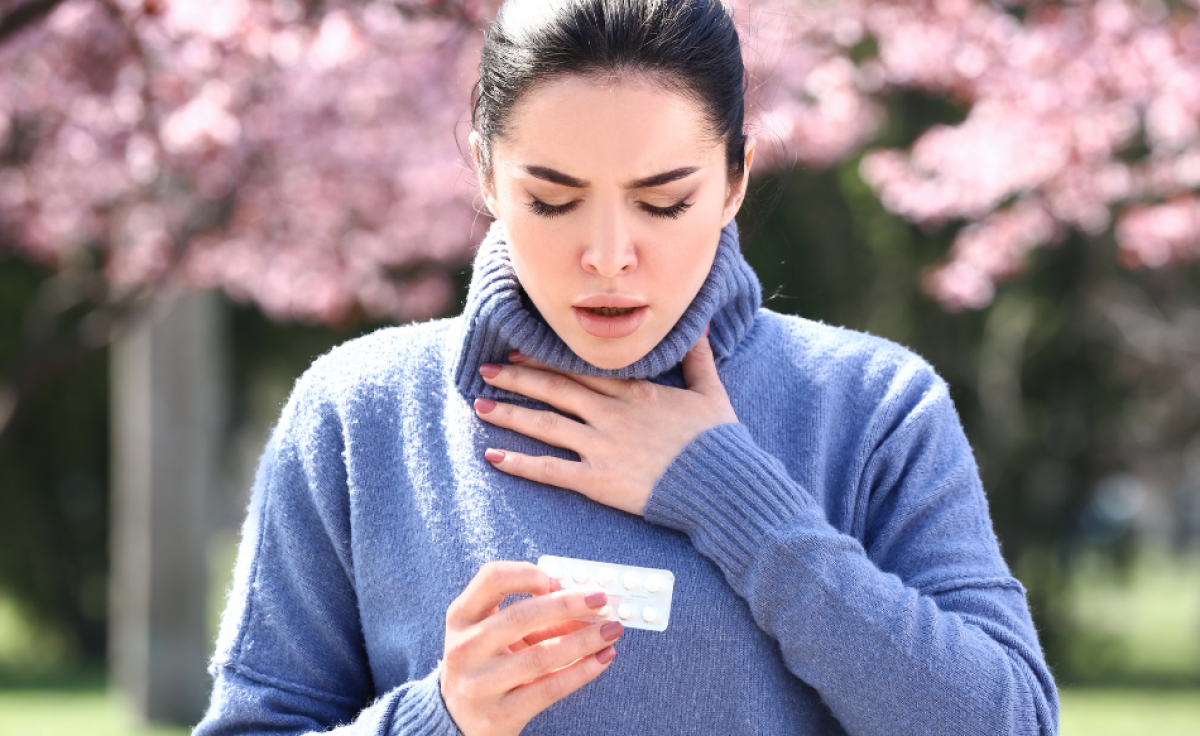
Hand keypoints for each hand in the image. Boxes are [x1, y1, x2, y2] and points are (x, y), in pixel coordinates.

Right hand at [441, 561, 623, 735]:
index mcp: (461, 617)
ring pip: (540, 656)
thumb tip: (584, 604)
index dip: (529, 574)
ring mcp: (479, 684)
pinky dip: (581, 672)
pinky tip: (601, 659)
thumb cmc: (486, 664)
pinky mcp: (499, 715)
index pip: (492, 578)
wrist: (461, 721)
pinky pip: (549, 689)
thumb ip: (533, 616)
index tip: (558, 580)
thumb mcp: (494, 634)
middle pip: (521, 616)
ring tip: (611, 630)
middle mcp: (464, 648)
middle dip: (568, 604)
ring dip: (584, 640)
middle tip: (601, 600)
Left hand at [473, 333, 737, 513]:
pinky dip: (520, 463)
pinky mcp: (598, 480)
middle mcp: (611, 414)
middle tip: (486, 370)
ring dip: (510, 414)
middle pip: (554, 390)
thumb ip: (697, 356)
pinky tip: (493, 457)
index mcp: (635, 390)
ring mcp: (602, 446)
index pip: (580, 369)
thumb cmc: (719, 440)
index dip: (546, 359)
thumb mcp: (710, 390)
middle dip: (518, 378)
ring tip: (479, 406)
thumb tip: (699, 323)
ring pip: (546, 425)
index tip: (519, 351)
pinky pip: (550, 471)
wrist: (722, 484)